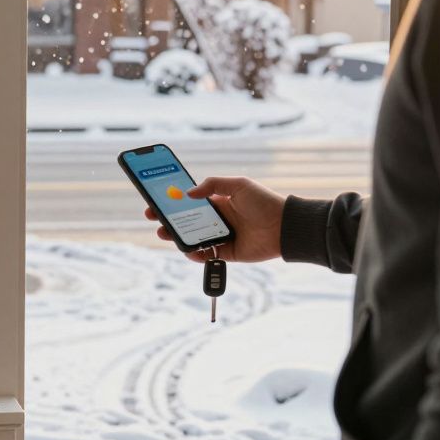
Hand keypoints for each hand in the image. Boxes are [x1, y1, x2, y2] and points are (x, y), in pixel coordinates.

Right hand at [144, 176, 284, 263]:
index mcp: (218, 202)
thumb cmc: (264, 202)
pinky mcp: (227, 253)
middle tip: (154, 219)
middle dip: (168, 220)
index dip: (173, 202)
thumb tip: (189, 193)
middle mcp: (217, 220)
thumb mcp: (239, 185)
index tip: (156, 201)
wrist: (284, 226)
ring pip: (193, 239)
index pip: (189, 203)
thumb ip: (213, 185)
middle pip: (186, 221)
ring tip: (166, 234)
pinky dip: (196, 254)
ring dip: (177, 237)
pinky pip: (206, 255)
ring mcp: (221, 237)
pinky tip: (189, 249)